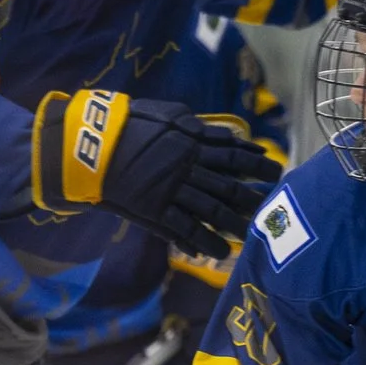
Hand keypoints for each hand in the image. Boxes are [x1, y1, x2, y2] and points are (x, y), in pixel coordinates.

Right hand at [31, 91, 283, 254]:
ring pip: (213, 210)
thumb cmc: (125, 124)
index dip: (256, 163)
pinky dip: (204, 241)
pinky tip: (221, 250)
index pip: (233, 154)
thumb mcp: (164, 114)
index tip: (274, 169)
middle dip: (254, 196)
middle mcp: (188, 167)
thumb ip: (194, 125)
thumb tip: (221, 134)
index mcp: (191, 142)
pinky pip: (185, 229)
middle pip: (229, 185)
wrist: (91, 145)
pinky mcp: (155, 210)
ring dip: (236, 224)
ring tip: (253, 234)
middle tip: (273, 205)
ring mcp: (172, 191)